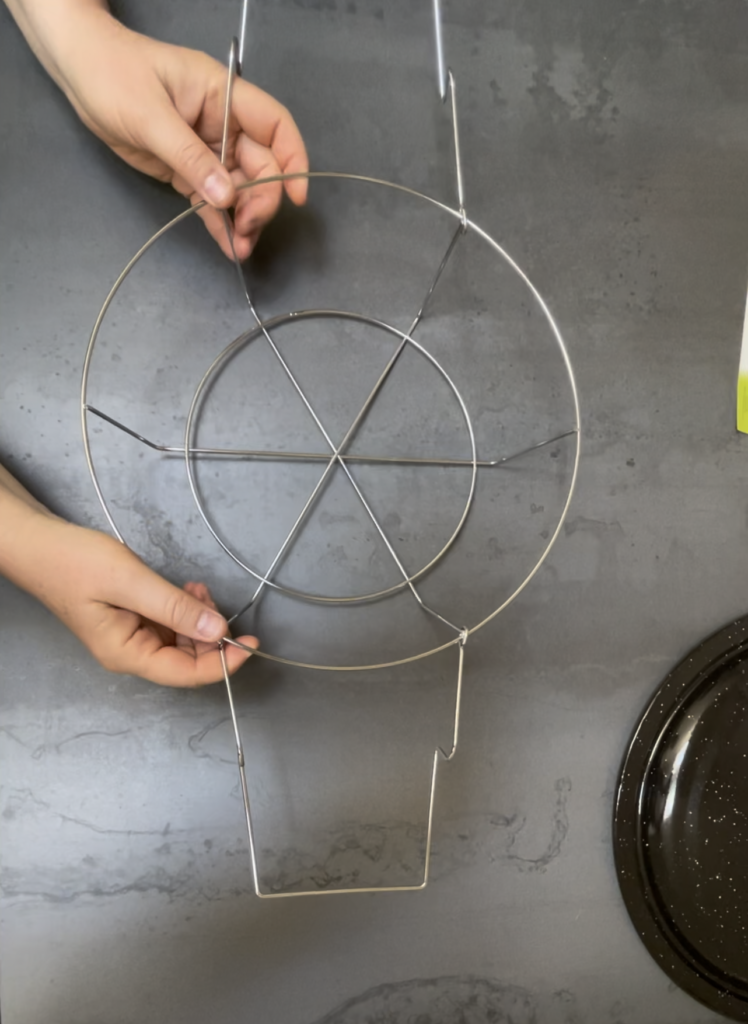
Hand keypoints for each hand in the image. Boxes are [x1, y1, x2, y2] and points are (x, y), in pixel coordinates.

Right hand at [0, 466, 257, 686]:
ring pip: (182, 638)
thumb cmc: (75, 564)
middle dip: (211, 633)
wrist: (40, 545)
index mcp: (127, 654)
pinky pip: (170, 622)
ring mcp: (132, 635)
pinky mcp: (133, 618)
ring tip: (197, 587)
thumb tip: (218, 631)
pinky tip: (188, 587)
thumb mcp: (130, 582)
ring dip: (198, 616)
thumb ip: (175, 608)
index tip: (252, 643)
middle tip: (212, 597)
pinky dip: (185, 607)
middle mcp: (132, 652)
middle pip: (187, 658)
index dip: (224, 663)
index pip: (186, 673)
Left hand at [6, 0, 307, 258]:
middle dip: (261, 200)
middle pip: (260, 166)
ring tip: (239, 247)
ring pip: (239, 189)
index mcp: (223, 97)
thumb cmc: (114, 75)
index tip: (295, 196)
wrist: (79, 72)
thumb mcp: (151, 116)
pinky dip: (220, 222)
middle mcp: (222, 124)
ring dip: (243, 219)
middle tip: (247, 229)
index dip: (292, 160)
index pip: (275, 127)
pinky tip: (228, 245)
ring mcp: (206, 148)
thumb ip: (191, 158)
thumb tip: (227, 197)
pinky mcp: (188, 170)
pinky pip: (211, 199)